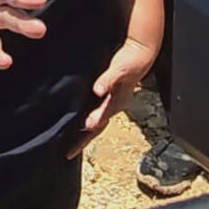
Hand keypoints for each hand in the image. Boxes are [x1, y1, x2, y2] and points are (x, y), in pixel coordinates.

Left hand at [67, 37, 156, 158]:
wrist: (139, 56)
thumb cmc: (130, 63)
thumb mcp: (120, 70)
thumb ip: (108, 80)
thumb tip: (97, 90)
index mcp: (115, 104)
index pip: (100, 121)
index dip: (88, 130)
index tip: (76, 137)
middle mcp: (113, 107)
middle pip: (96, 128)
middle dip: (83, 140)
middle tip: (68, 152)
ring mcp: (110, 104)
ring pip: (95, 123)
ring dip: (83, 133)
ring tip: (69, 143)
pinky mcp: (106, 98)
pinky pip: (94, 112)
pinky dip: (85, 119)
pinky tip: (76, 120)